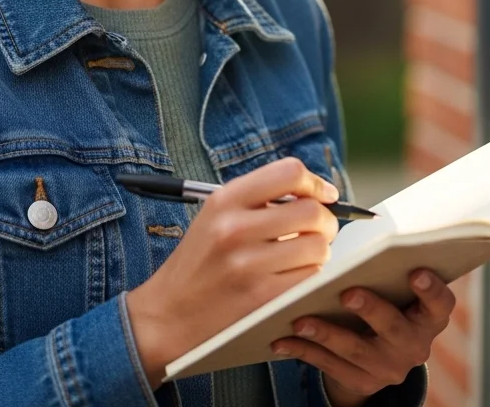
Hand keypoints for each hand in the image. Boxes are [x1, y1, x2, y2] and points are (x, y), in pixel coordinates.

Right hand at [126, 158, 339, 387]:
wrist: (164, 316)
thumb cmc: (199, 262)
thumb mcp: (217, 215)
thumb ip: (260, 198)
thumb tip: (318, 193)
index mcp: (225, 200)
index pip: (290, 172)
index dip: (315, 182)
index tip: (325, 195)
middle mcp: (234, 228)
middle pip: (311, 211)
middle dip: (326, 221)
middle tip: (320, 231)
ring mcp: (246, 265)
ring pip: (317, 247)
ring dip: (320, 253)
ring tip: (304, 257)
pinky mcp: (258, 298)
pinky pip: (309, 279)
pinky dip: (311, 277)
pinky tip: (295, 278)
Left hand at [270, 269, 455, 406]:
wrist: (383, 354)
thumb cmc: (389, 300)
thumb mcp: (399, 289)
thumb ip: (391, 269)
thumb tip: (370, 234)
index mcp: (429, 317)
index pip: (440, 304)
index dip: (431, 290)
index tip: (416, 272)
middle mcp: (414, 346)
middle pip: (393, 328)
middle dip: (370, 309)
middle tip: (348, 292)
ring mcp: (388, 368)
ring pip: (356, 350)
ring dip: (326, 333)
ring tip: (301, 319)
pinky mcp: (362, 382)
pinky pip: (330, 367)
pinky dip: (305, 351)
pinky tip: (283, 340)